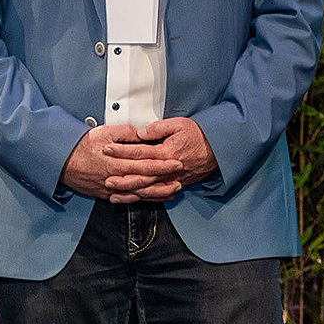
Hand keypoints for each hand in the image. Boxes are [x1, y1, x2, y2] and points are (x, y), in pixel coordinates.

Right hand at [60, 123, 182, 202]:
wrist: (61, 162)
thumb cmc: (81, 146)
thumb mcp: (104, 132)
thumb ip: (125, 132)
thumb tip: (140, 133)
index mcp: (118, 161)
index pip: (145, 163)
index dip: (162, 164)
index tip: (176, 162)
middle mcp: (116, 177)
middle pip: (145, 179)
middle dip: (165, 178)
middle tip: (180, 176)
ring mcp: (112, 188)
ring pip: (139, 193)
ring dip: (157, 192)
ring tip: (173, 190)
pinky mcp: (107, 194)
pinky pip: (128, 199)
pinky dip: (142, 199)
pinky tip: (153, 198)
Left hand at [100, 118, 219, 202]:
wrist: (218, 150)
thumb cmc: (200, 136)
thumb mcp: (180, 124)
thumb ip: (159, 128)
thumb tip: (141, 132)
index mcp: (167, 152)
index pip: (139, 152)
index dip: (121, 151)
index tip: (107, 149)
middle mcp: (168, 168)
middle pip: (140, 175)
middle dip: (121, 176)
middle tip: (105, 176)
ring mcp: (171, 179)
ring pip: (146, 189)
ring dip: (128, 192)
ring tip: (112, 192)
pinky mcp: (175, 185)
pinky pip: (156, 195)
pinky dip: (143, 198)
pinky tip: (132, 199)